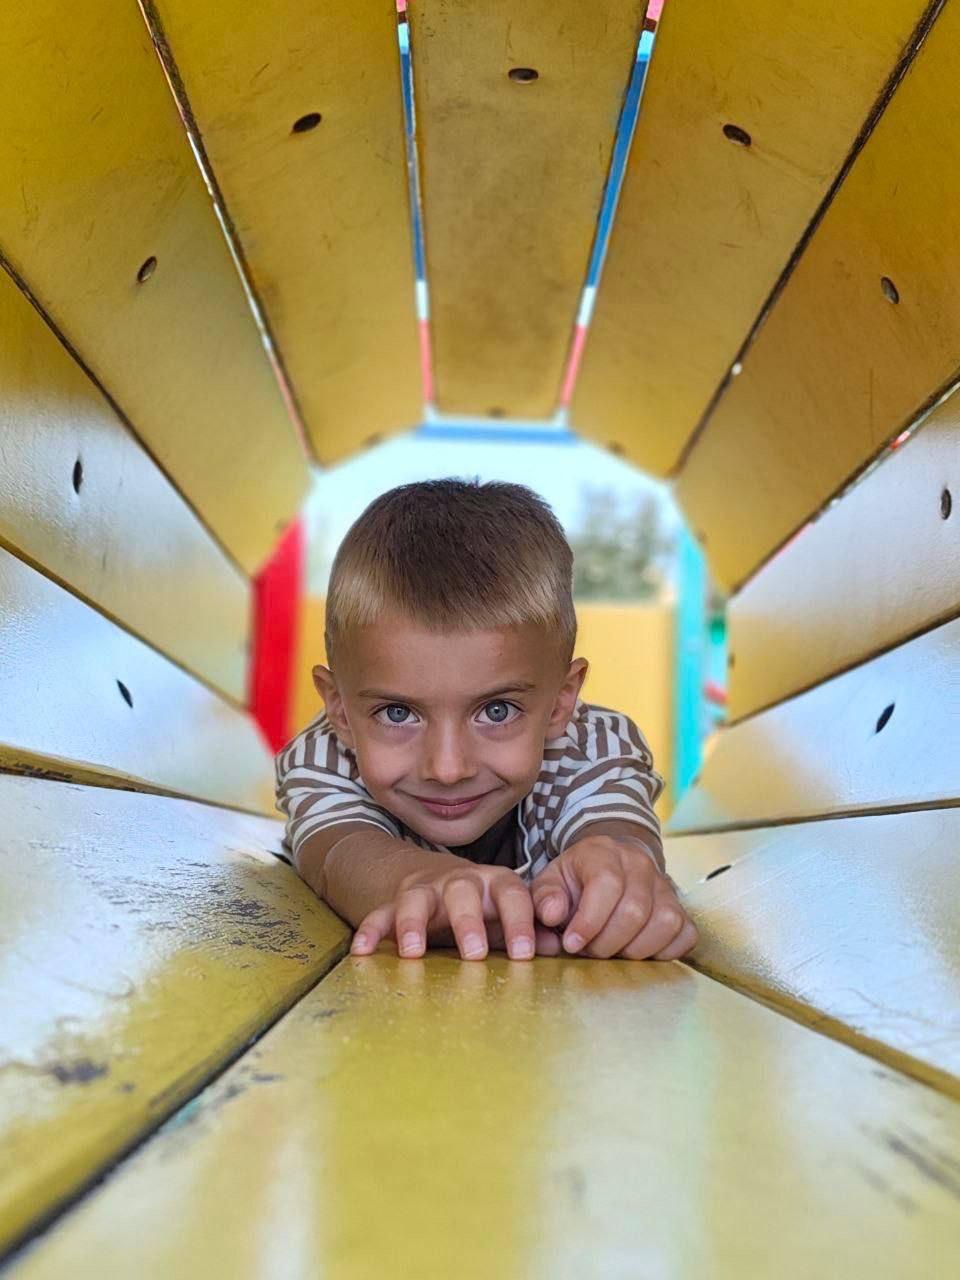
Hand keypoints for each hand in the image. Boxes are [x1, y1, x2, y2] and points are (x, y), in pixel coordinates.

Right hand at [350, 863, 561, 961]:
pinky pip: (380, 913)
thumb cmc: (486, 906)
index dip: (520, 922)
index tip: (526, 954)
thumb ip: (531, 930)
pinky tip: (362, 951)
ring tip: (413, 952)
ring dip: (414, 924)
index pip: (511, 894)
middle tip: (474, 954)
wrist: (441, 879)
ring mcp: (426, 890)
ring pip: (418, 899)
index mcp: (495, 883)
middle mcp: (460, 881)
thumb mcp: (509, 914)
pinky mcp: (397, 902)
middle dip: (468, 922)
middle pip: (463, 891)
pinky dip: (371, 930)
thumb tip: (560, 945)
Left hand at [530, 834, 697, 959]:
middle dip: (607, 943)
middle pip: (635, 911)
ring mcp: (665, 886)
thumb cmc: (578, 878)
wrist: (612, 865)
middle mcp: (640, 864)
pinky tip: (640, 952)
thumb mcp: (551, 880)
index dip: (589, 921)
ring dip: (635, 950)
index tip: (572, 944)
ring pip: (665, 923)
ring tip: (613, 951)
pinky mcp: (682, 908)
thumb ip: (544, 897)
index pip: (606, 885)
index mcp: (604, 852)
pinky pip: (686, 935)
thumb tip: (553, 915)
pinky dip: (664, 952)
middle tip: (589, 951)